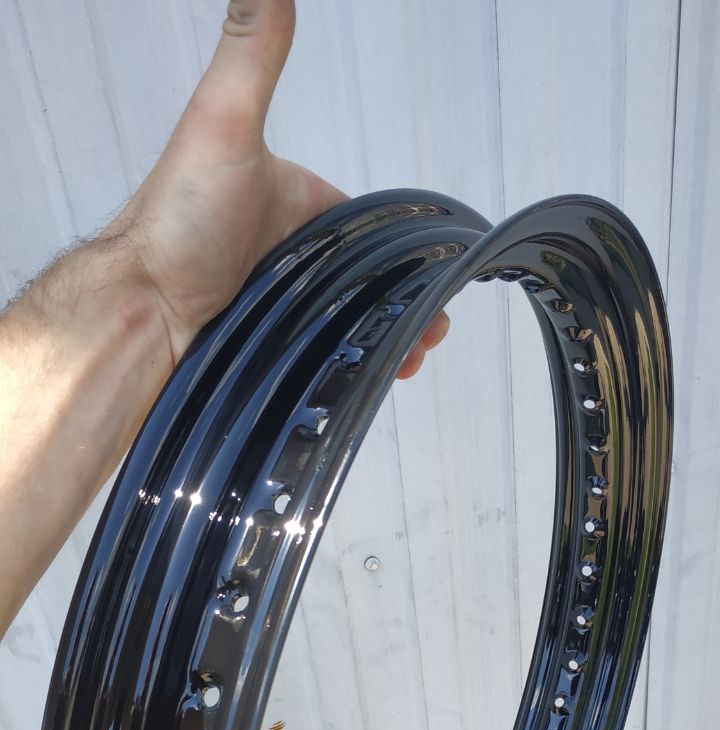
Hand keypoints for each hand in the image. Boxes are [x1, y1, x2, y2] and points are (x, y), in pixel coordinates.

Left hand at [107, 0, 449, 377]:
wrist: (140, 311)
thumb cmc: (178, 220)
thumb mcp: (222, 120)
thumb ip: (253, 48)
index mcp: (294, 200)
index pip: (370, 225)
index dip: (405, 250)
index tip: (437, 275)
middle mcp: (291, 252)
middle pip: (368, 278)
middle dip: (405, 303)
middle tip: (430, 331)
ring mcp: (283, 301)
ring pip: (354, 320)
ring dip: (390, 337)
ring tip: (415, 357)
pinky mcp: (274, 345)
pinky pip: (329, 355)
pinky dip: (359, 366)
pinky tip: (380, 377)